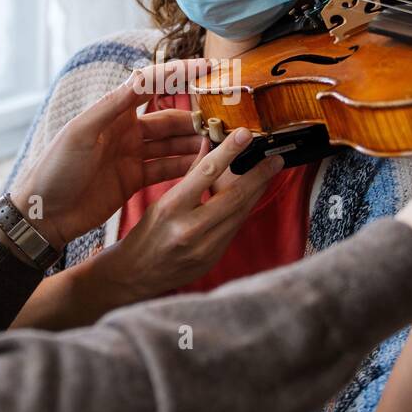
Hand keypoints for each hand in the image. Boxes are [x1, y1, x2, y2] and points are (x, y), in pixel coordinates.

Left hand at [9, 61, 211, 247]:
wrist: (42, 215)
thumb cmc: (55, 169)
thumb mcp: (82, 132)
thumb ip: (114, 104)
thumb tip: (144, 76)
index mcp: (111, 111)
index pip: (151, 85)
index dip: (179, 74)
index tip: (208, 68)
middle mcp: (124, 130)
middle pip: (168, 118)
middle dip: (196, 117)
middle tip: (227, 119)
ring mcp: (130, 155)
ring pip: (172, 144)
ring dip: (195, 143)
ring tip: (224, 144)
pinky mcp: (133, 180)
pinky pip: (166, 169)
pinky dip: (186, 167)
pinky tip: (207, 167)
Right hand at [97, 126, 284, 300]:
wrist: (135, 276)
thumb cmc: (145, 234)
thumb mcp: (161, 201)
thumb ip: (189, 176)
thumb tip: (209, 144)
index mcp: (171, 209)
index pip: (206, 173)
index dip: (229, 151)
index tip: (246, 134)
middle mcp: (189, 229)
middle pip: (234, 197)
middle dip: (259, 175)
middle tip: (276, 158)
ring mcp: (204, 248)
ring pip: (239, 213)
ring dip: (256, 191)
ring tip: (269, 173)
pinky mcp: (213, 260)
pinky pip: (234, 228)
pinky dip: (243, 209)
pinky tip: (250, 196)